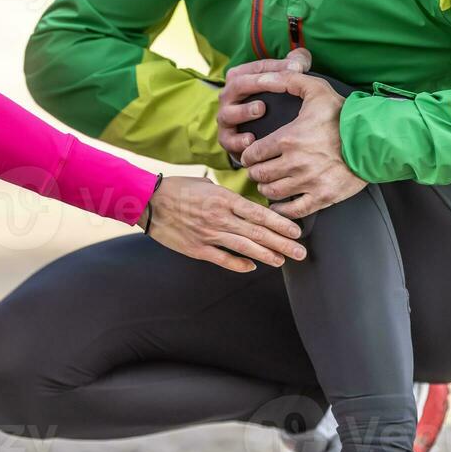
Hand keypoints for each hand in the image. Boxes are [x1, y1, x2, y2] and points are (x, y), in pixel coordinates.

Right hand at [138, 175, 306, 272]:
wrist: (149, 201)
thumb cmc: (178, 188)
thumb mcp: (207, 185)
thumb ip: (228, 196)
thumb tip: (246, 206)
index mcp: (224, 198)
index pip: (259, 213)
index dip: (281, 223)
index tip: (296, 231)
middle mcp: (220, 217)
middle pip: (258, 233)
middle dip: (282, 243)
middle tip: (300, 252)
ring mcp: (209, 234)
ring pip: (245, 248)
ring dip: (267, 255)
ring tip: (283, 260)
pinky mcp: (198, 248)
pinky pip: (223, 259)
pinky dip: (240, 264)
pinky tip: (253, 266)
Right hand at [217, 47, 312, 162]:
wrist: (256, 137)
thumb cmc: (270, 103)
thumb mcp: (281, 82)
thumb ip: (293, 65)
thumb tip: (301, 60)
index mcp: (239, 78)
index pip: (256, 67)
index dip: (276, 66)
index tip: (298, 68)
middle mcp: (228, 96)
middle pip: (238, 84)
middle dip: (257, 83)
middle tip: (280, 84)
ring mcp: (225, 117)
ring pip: (228, 112)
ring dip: (244, 110)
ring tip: (261, 109)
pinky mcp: (226, 139)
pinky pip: (228, 139)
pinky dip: (238, 140)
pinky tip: (251, 140)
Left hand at [238, 71, 366, 217]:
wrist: (374, 138)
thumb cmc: (344, 114)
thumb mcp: (316, 89)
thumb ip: (288, 79)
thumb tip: (264, 76)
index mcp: (288, 138)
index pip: (253, 154)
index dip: (248, 156)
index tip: (250, 156)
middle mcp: (295, 162)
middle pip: (259, 175)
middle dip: (255, 172)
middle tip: (258, 170)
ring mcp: (309, 181)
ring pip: (273, 192)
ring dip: (266, 188)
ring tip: (269, 183)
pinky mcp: (323, 197)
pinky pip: (293, 210)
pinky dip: (282, 209)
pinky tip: (281, 203)